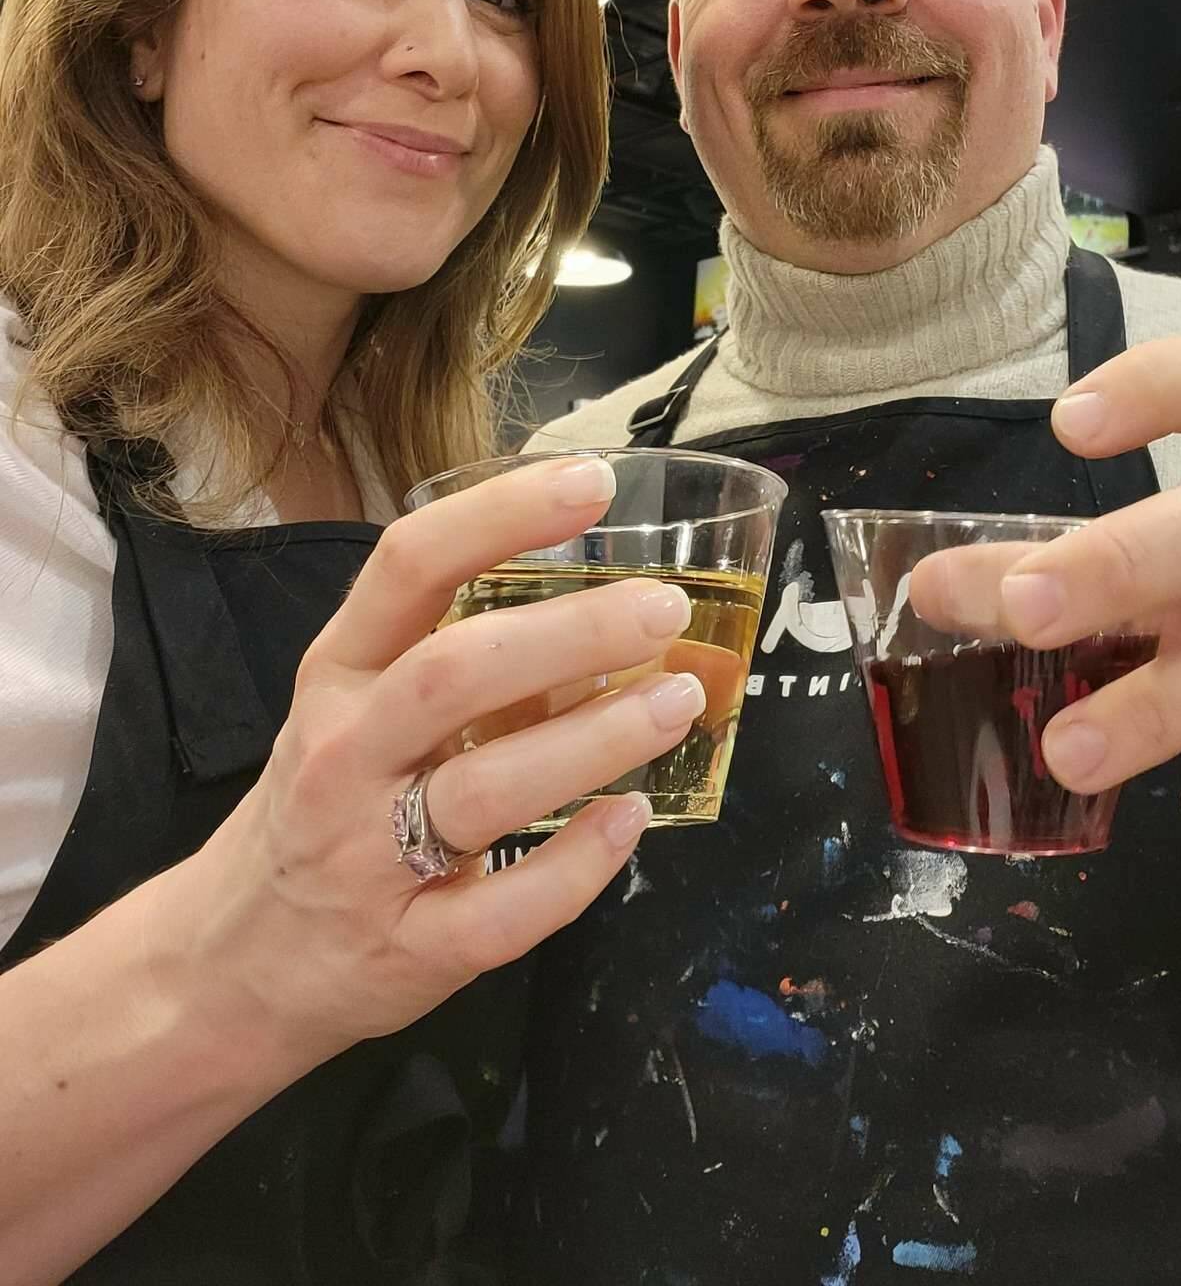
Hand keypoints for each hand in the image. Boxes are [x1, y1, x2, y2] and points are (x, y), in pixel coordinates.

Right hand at [155, 454, 701, 1069]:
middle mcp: (344, 753)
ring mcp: (367, 857)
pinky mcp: (407, 949)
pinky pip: (504, 908)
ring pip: (487, 787)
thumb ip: (457, 657)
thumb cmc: (326, 806)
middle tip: (662, 610)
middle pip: (455, 672)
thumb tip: (606, 605)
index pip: (410, 565)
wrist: (232, 965)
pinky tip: (631, 819)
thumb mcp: (360, 712)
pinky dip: (578, 864)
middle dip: (571, 632)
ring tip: (679, 699)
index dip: (503, 514)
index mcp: (338, 673)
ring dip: (596, 738)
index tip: (592, 484)